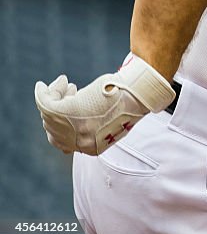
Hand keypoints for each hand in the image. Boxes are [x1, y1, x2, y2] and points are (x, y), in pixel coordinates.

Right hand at [34, 54, 175, 154]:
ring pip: (49, 114)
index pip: (64, 143)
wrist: (138, 93)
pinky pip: (45, 103)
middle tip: (69, 90)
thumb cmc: (128, 100)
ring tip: (69, 85)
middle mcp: (81, 143)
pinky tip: (42, 86)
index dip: (59, 127)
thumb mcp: (109, 118)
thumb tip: (72, 127)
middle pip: (54, 129)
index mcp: (93, 148)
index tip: (65, 106)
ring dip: (55, 98)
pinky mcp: (66, 111)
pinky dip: (43, 94)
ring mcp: (73, 129)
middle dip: (58, 109)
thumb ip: (91, 126)